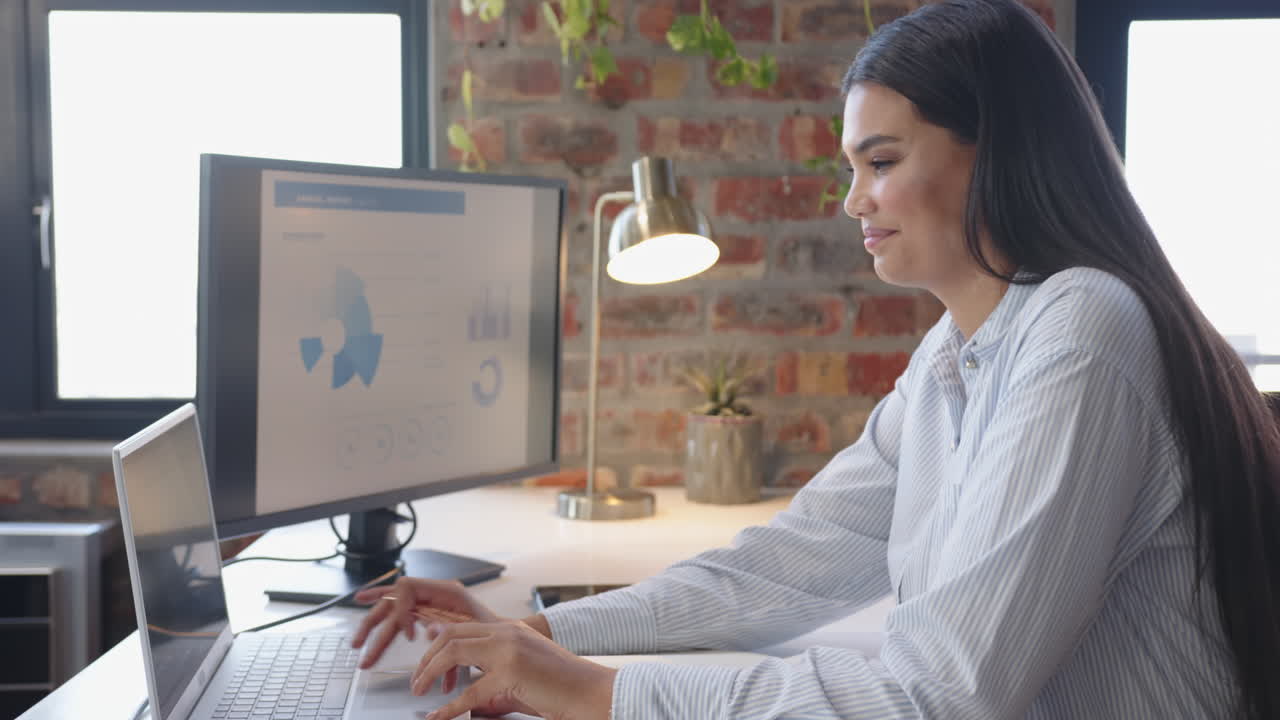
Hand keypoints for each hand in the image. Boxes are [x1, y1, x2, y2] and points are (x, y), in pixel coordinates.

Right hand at [351, 576, 499, 668]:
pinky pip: (400, 612)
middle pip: (394, 600)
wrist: (506, 635)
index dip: (402, 610)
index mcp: (446, 591)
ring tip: (358, 646)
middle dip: (375, 623)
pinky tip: (365, 609)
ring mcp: (429, 602)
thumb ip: (452, 631)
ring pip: (393, 610)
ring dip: (374, 628)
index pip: (408, 588)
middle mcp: (433, 593)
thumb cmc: (495, 631)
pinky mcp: (427, 613)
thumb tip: (427, 633)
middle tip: (360, 645)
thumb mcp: (475, 631)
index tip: (408, 634)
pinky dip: (383, 612)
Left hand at [412, 619, 616, 719]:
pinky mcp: (512, 671)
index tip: (425, 665)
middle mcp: (506, 632)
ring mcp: (509, 648)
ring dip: (429, 672)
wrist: (590, 690)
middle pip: (450, 634)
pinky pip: (470, 692)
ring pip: (452, 651)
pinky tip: (439, 716)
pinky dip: (449, 707)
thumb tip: (466, 696)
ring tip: (420, 690)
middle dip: (426, 658)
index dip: (437, 646)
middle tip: (417, 681)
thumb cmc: (561, 685)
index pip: (460, 627)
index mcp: (508, 629)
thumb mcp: (521, 673)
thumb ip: (492, 678)